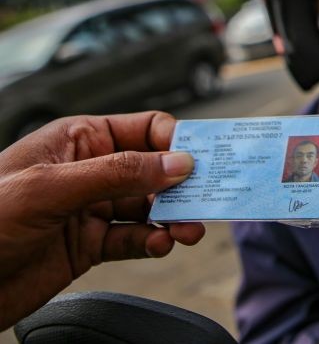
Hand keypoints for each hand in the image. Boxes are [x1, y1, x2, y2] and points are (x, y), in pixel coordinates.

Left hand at [0, 112, 205, 329]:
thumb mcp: (50, 188)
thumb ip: (118, 174)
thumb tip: (179, 163)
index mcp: (80, 139)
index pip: (146, 129)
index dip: (180, 142)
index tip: (207, 161)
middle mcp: (91, 169)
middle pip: (156, 169)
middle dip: (185, 184)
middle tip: (211, 199)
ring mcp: (90, 208)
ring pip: (151, 206)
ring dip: (176, 217)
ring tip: (190, 231)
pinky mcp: (89, 245)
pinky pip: (134, 238)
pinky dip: (154, 242)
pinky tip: (162, 244)